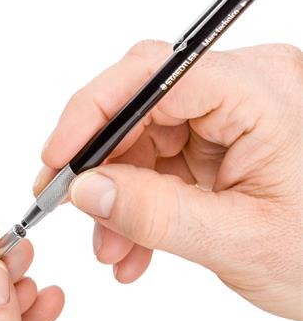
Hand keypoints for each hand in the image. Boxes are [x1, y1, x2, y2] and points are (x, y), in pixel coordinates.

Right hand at [37, 40, 301, 320]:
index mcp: (262, 91)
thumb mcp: (237, 241)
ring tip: (110, 245)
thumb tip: (86, 191)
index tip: (57, 158)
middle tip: (71, 204)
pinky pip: (158, 161)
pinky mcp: (215, 140)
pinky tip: (132, 243)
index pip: (154, 74)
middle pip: (140, 106)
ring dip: (118, 194)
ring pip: (142, 139)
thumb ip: (155, 215)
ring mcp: (227, 114)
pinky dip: (138, 201)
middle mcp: (242, 88)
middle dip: (100, 164)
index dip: (92, 113)